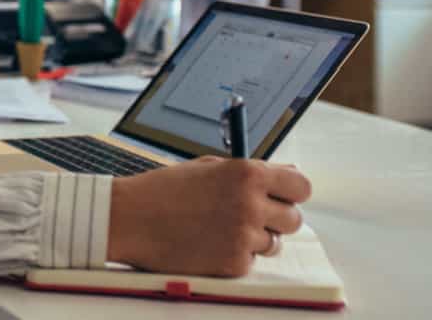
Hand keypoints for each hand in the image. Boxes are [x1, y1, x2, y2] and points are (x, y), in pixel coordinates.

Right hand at [107, 157, 310, 277]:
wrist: (130, 219)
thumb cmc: (164, 190)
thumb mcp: (208, 167)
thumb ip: (250, 172)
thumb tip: (289, 174)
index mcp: (247, 173)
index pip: (301, 186)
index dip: (291, 193)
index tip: (280, 197)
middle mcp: (251, 204)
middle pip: (293, 219)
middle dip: (275, 219)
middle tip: (248, 216)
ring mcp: (243, 236)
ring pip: (273, 243)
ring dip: (253, 239)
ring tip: (219, 229)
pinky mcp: (233, 263)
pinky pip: (250, 261)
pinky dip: (233, 255)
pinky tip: (207, 244)